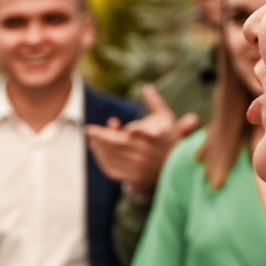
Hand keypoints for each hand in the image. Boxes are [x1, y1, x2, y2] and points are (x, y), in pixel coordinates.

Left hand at [84, 88, 198, 201]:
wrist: (176, 170)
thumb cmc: (169, 140)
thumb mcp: (167, 119)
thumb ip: (155, 103)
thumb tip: (147, 86)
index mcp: (155, 138)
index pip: (140, 132)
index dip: (134, 130)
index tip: (119, 125)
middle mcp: (146, 154)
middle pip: (120, 145)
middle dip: (102, 137)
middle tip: (90, 130)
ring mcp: (139, 168)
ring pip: (114, 157)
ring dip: (100, 148)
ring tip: (91, 139)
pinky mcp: (133, 179)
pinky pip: (113, 169)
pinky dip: (103, 160)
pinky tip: (97, 151)